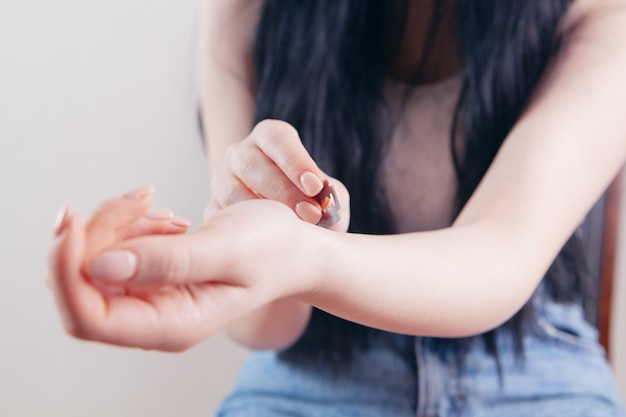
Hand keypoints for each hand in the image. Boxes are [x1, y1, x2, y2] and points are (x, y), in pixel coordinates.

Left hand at [49, 187, 318, 351]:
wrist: (291, 248)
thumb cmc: (271, 250)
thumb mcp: (228, 251)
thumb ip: (169, 262)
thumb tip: (99, 267)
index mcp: (171, 326)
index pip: (87, 316)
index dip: (64, 270)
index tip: (70, 220)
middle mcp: (152, 319)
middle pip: (83, 282)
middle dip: (99, 232)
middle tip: (143, 197)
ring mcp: (149, 298)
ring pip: (94, 260)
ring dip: (119, 222)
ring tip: (166, 210)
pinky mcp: (149, 276)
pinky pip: (114, 248)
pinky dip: (130, 222)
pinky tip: (166, 216)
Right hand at [207, 119, 349, 231]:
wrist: (287, 229)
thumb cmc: (310, 203)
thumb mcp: (326, 196)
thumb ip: (331, 196)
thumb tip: (327, 204)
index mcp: (270, 138)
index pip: (277, 139)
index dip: (295, 160)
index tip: (315, 186)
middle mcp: (241, 154)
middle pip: (251, 164)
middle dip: (283, 190)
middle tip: (311, 214)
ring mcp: (222, 181)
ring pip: (230, 190)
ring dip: (261, 211)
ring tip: (291, 229)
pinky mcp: (212, 210)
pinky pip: (221, 218)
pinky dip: (242, 229)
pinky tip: (266, 241)